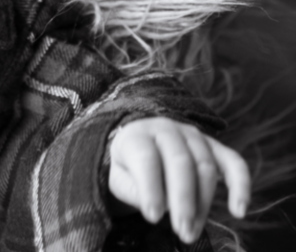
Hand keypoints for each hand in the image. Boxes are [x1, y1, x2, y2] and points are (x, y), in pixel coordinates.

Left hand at [107, 117, 249, 243]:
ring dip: (203, 203)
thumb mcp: (119, 177)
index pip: (147, 158)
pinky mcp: (216, 147)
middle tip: (182, 231)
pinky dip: (241, 185)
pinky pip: (234, 163)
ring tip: (193, 231)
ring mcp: (194, 136)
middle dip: (183, 200)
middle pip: (181, 162)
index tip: (153, 216)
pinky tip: (239, 211)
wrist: (143, 144)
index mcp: (138, 135)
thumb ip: (131, 189)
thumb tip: (156, 207)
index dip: (151, 188)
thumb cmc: (130, 166)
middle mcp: (167, 130)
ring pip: (206, 168)